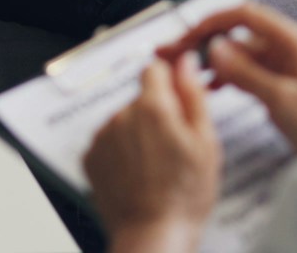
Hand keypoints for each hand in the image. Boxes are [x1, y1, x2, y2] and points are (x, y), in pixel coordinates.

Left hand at [84, 54, 220, 252]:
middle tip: (175, 144)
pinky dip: (122, 150)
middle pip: (140, 98)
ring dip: (138, 131)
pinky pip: (109, 140)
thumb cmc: (185, 195)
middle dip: (157, 112)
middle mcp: (121, 116)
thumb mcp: (206, 142)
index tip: (179, 94)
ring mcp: (102, 136)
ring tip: (157, 164)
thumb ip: (193, 95)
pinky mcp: (90, 156)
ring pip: (124, 119)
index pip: (155, 68)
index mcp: (153, 108)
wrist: (153, 234)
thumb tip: (186, 63)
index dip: (170, 79)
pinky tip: (139, 172)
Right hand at [157, 1, 296, 152]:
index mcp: (295, 41)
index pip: (246, 15)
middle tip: (170, 52)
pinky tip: (207, 87)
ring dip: (209, 59)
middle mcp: (287, 46)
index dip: (213, 20)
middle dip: (203, 40)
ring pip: (236, 52)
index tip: (186, 35)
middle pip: (237, 33)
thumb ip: (247, 73)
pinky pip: (244, 69)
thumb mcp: (282, 100)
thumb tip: (214, 48)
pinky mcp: (277, 80)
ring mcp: (282, 63)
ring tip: (181, 72)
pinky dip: (223, 75)